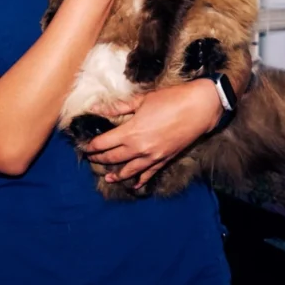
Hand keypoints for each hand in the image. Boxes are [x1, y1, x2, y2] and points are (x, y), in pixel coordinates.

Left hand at [82, 79, 222, 189]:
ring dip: (117, 175)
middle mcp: (139, 148)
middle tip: (91, 159)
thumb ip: (118, 107)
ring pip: (129, 170)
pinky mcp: (164, 159)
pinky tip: (135, 185)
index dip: (92, 146)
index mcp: (131, 132)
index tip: (84, 147)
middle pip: (113, 158)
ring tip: (108, 178)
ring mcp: (153, 156)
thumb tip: (97, 108)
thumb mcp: (142, 100)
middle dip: (100, 159)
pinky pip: (149, 174)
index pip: (104, 143)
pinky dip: (140, 180)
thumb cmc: (171, 99)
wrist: (199, 108)